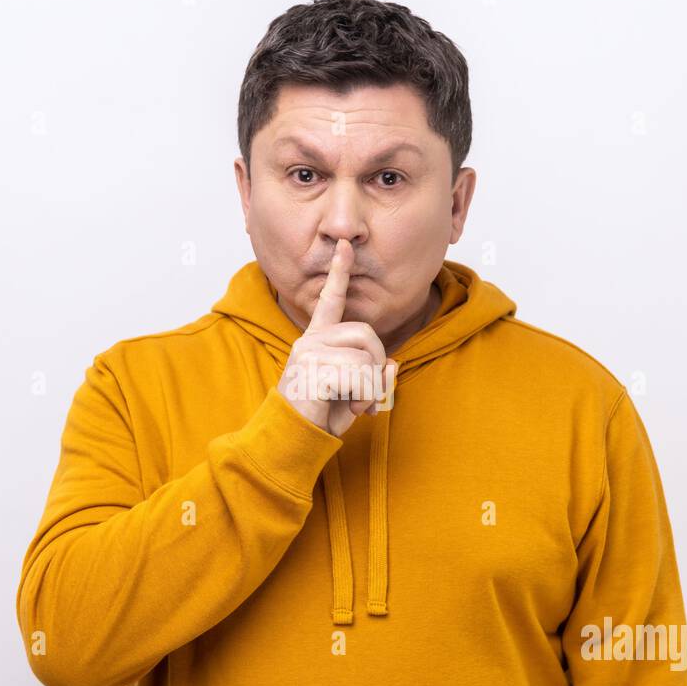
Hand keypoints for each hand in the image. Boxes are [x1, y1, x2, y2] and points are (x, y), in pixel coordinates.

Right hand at [277, 239, 398, 436]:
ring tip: (355, 404)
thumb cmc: (321, 416)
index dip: (339, 273)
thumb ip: (375, 377)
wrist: (292, 439)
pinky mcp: (313, 369)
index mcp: (317, 339)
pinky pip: (360, 376)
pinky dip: (365, 397)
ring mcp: (309, 352)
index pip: (330, 300)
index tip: (344, 246)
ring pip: (366, 357)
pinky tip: (349, 408)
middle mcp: (311, 340)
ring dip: (371, 387)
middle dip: (378, 364)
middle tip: (368, 393)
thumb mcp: (355, 394)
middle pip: (367, 333)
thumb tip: (394, 365)